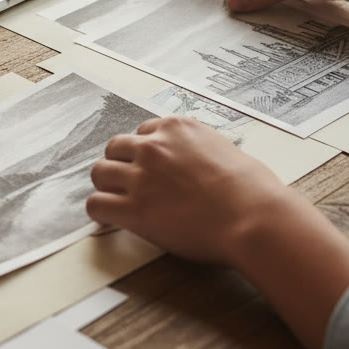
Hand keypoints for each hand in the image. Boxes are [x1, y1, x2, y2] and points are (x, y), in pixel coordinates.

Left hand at [86, 115, 300, 265]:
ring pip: (99, 173)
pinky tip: (110, 220)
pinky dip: (100, 212)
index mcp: (177, 128)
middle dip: (120, 165)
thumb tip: (198, 163)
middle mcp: (154, 147)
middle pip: (114, 148)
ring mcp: (141, 177)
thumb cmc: (251, 188)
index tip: (147, 167)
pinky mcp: (134, 209)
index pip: (143, 132)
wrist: (252, 215)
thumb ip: (200, 150)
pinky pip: (97, 205)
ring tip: (116, 201)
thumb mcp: (225, 149)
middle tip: (128, 184)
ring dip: (106, 186)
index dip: (143, 152)